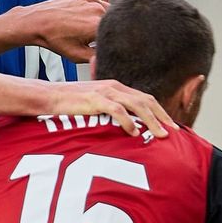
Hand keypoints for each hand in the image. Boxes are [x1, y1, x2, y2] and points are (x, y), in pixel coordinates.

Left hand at [19, 0, 111, 63]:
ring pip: (110, 7)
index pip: (118, 32)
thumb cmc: (54, 40)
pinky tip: (93, 7)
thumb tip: (110, 56)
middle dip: (109, 28)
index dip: (114, 39)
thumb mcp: (77, 56)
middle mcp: (97, 10)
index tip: (107, 42)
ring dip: (104, 16)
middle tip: (94, 35)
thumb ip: (98, 57)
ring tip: (89, 24)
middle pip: (115, 20)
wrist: (37, 23)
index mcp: (97, 26)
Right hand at [48, 79, 174, 138]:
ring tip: (160, 135)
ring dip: (151, 121)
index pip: (145, 99)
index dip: (160, 112)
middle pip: (146, 100)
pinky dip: (127, 121)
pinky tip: (134, 132)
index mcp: (116, 88)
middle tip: (174, 132)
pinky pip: (116, 110)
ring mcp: (105, 92)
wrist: (47, 97)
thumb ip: (110, 112)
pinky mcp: (94, 99)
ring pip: (136, 105)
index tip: (170, 126)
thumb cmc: (69, 105)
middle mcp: (114, 87)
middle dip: (162, 117)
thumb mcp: (94, 106)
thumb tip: (124, 127)